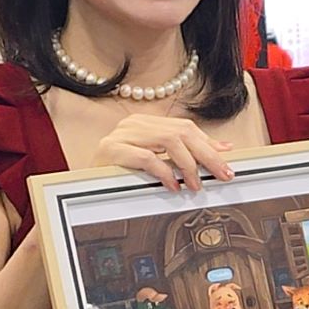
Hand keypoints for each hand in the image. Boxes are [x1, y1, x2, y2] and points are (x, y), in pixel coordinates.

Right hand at [95, 113, 234, 189]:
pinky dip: (165, 173)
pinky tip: (173, 186)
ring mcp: (121, 135)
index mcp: (145, 123)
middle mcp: (134, 124)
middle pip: (182, 132)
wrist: (82, 184)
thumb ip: (182, 153)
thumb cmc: (119, 175)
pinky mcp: (111, 150)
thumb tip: (222, 148)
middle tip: (222, 174)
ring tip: (196, 184)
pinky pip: (147, 158)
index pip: (185, 127)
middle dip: (207, 155)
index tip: (227, 161)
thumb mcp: (155, 161)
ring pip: (169, 141)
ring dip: (188, 165)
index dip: (208, 144)